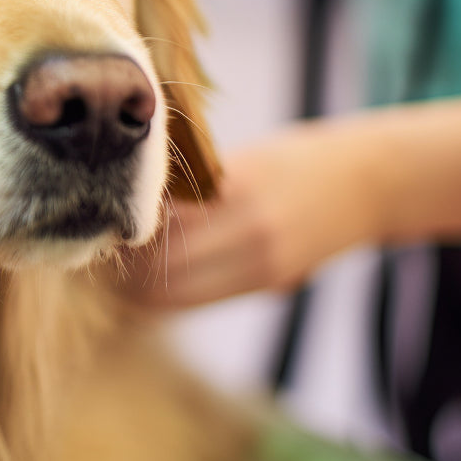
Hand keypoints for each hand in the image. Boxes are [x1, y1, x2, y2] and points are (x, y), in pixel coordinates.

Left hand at [119, 119, 389, 307]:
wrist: (369, 182)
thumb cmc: (292, 160)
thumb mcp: (239, 160)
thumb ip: (190, 188)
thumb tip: (119, 209)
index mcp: (236, 190)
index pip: (156, 228)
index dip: (118, 235)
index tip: (90, 225)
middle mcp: (251, 232)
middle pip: (159, 270)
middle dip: (120, 269)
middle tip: (92, 255)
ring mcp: (263, 264)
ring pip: (173, 296)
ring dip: (138, 291)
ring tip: (114, 274)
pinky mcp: (273, 285)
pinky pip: (201, 301)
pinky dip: (169, 296)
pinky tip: (151, 283)